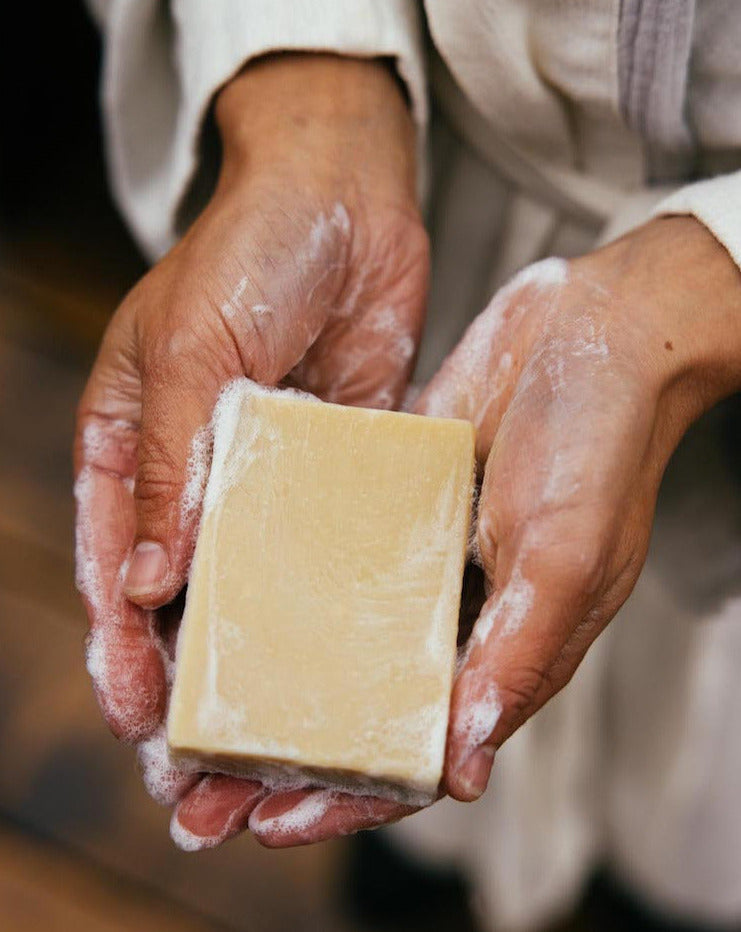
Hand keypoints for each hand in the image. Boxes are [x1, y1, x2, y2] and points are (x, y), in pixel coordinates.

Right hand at [74, 54, 427, 840]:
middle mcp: (193, 470)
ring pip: (252, 584)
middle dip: (183, 677)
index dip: (119, 645)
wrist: (346, 198)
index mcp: (131, 442)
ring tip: (271, 738)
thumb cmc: (251, 250)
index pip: (110, 563)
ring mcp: (265, 475)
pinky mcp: (332, 468)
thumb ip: (170, 465)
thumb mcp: (193, 349)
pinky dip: (323, 602)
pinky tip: (339, 657)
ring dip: (257, 657)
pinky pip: (321, 548)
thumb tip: (143, 583)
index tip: (137, 716)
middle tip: (197, 765)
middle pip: (178, 593)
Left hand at [250, 215, 740, 846]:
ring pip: (339, 637)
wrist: (597, 330)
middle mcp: (459, 616)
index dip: (351, 795)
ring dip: (274, 675)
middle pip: (363, 705)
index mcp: (508, 650)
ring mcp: (424, 560)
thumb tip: (465, 767)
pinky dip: (285, 583)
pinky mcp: (399, 503)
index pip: (423, 752)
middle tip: (200, 788)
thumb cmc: (605, 444)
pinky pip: (334, 556)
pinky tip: (225, 595)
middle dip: (287, 753)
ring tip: (194, 706)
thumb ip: (518, 659)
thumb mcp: (570, 559)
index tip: (273, 819)